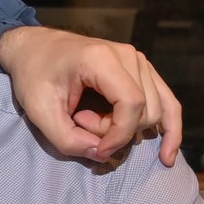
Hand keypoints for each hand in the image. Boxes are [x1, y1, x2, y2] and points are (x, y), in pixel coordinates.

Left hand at [0, 25, 183, 166]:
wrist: (34, 49)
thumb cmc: (34, 76)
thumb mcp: (39, 111)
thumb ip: (67, 139)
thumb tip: (102, 154)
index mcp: (102, 58)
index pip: (131, 103)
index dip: (118, 134)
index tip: (98, 149)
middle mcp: (128, 55)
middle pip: (145, 109)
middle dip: (117, 131)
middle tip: (79, 123)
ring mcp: (139, 61)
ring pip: (155, 110)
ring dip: (127, 128)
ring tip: (91, 120)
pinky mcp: (143, 70)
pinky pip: (167, 102)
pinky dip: (169, 128)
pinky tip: (168, 154)